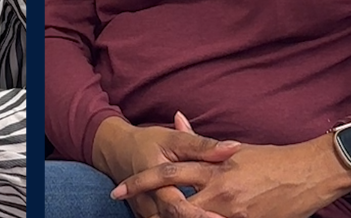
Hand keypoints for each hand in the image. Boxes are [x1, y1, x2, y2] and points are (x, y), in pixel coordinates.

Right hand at [92, 115, 239, 217]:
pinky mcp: (148, 215)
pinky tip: (203, 216)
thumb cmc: (149, 142)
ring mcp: (147, 212)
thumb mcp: (174, 139)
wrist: (119, 151)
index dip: (199, 216)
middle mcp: (149, 203)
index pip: (178, 207)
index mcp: (155, 183)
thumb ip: (203, 146)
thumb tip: (232, 148)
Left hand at [113, 118, 350, 217]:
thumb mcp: (235, 148)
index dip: (140, 183)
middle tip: (135, 215)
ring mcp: (234, 213)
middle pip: (175, 207)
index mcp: (214, 168)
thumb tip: (178, 119)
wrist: (311, 172)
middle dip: (153, 214)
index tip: (117, 191)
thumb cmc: (273, 160)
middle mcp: (221, 191)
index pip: (168, 174)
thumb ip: (201, 142)